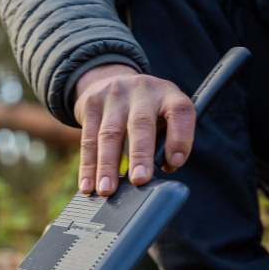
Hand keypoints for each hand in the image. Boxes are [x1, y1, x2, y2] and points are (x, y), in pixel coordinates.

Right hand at [72, 64, 195, 195]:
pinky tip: (88, 185)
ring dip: (107, 166)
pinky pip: (88, 139)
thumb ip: (167, 141)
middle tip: (139, 181)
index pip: (180, 112)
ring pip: (109, 134)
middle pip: (141, 124)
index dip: (180, 138)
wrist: (113, 79)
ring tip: (107, 190)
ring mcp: (115, 95)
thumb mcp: (165, 115)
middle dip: (140, 155)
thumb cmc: (148, 110)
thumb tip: (164, 169)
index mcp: (169, 94)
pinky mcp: (91, 104)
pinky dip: (88, 166)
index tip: (175, 164)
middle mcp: (142, 91)